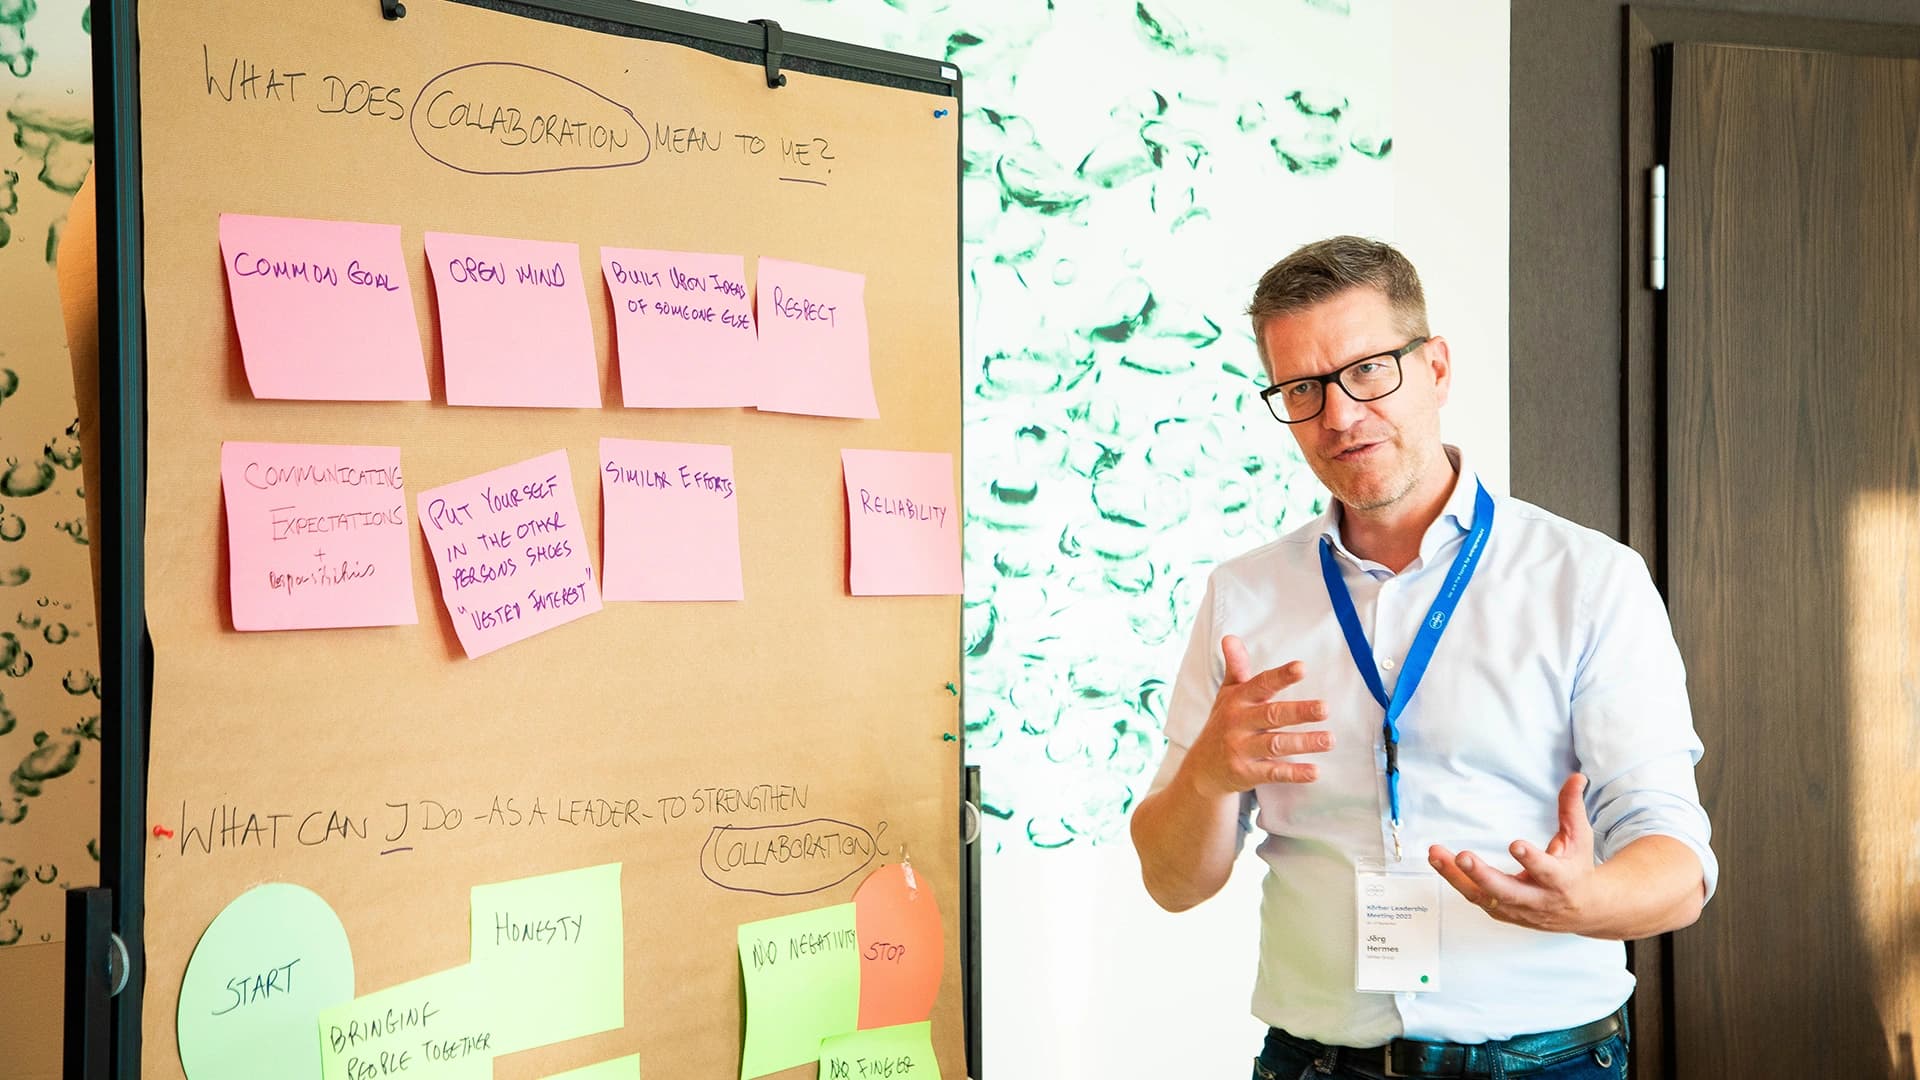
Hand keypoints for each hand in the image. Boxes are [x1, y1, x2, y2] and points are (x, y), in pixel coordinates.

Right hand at [1175, 635, 1331, 799]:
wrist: (1201, 769)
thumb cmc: (1223, 725)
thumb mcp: (1226, 695)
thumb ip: (1236, 667)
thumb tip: (1230, 637)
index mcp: (1237, 701)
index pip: (1261, 684)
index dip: (1281, 676)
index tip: (1302, 668)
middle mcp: (1237, 724)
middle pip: (1271, 715)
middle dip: (1299, 712)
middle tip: (1325, 708)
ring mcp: (1240, 750)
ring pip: (1275, 745)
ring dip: (1304, 742)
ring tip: (1330, 739)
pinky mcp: (1245, 774)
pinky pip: (1272, 773)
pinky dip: (1294, 773)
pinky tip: (1315, 771)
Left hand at [1429, 774, 1598, 933]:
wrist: (1581, 911)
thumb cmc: (1576, 869)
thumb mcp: (1579, 839)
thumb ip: (1572, 808)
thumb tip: (1576, 777)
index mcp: (1561, 880)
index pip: (1546, 871)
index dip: (1531, 860)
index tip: (1515, 844)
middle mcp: (1537, 899)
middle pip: (1507, 892)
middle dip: (1482, 875)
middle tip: (1462, 856)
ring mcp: (1516, 909)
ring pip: (1483, 896)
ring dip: (1456, 877)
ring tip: (1435, 854)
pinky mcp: (1500, 912)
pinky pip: (1474, 897)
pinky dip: (1455, 880)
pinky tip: (1439, 861)